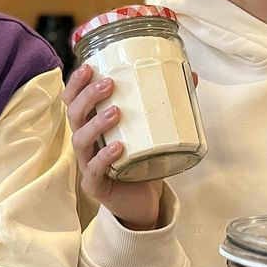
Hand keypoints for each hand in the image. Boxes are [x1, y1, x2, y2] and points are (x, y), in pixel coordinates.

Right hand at [63, 62, 161, 230]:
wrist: (143, 200)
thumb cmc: (142, 160)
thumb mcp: (152, 130)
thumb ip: (166, 103)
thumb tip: (192, 75)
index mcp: (93, 124)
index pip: (74, 100)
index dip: (76, 83)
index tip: (89, 67)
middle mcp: (86, 142)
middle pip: (74, 115)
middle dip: (88, 96)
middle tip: (109, 84)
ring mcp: (87, 164)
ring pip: (80, 139)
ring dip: (96, 123)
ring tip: (116, 112)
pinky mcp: (95, 184)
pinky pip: (94, 169)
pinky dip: (104, 157)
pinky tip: (118, 148)